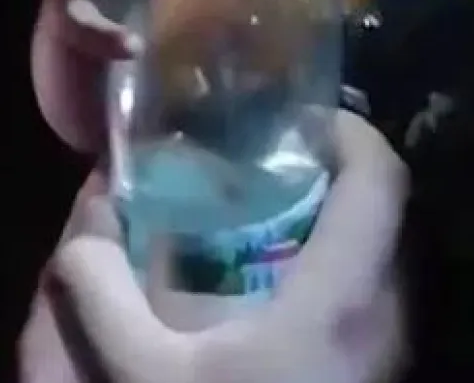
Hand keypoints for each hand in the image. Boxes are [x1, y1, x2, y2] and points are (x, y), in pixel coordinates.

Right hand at [19, 111, 407, 382]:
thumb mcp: (146, 378)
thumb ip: (105, 300)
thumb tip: (80, 236)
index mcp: (345, 287)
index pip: (381, 173)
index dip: (350, 130)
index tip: (301, 117)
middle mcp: (387, 304)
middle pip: (384, 206)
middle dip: (335, 172)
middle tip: (272, 164)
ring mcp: (393, 341)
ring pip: (383, 250)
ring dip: (338, 221)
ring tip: (270, 216)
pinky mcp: (385, 369)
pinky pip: (374, 292)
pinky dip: (338, 268)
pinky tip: (279, 291)